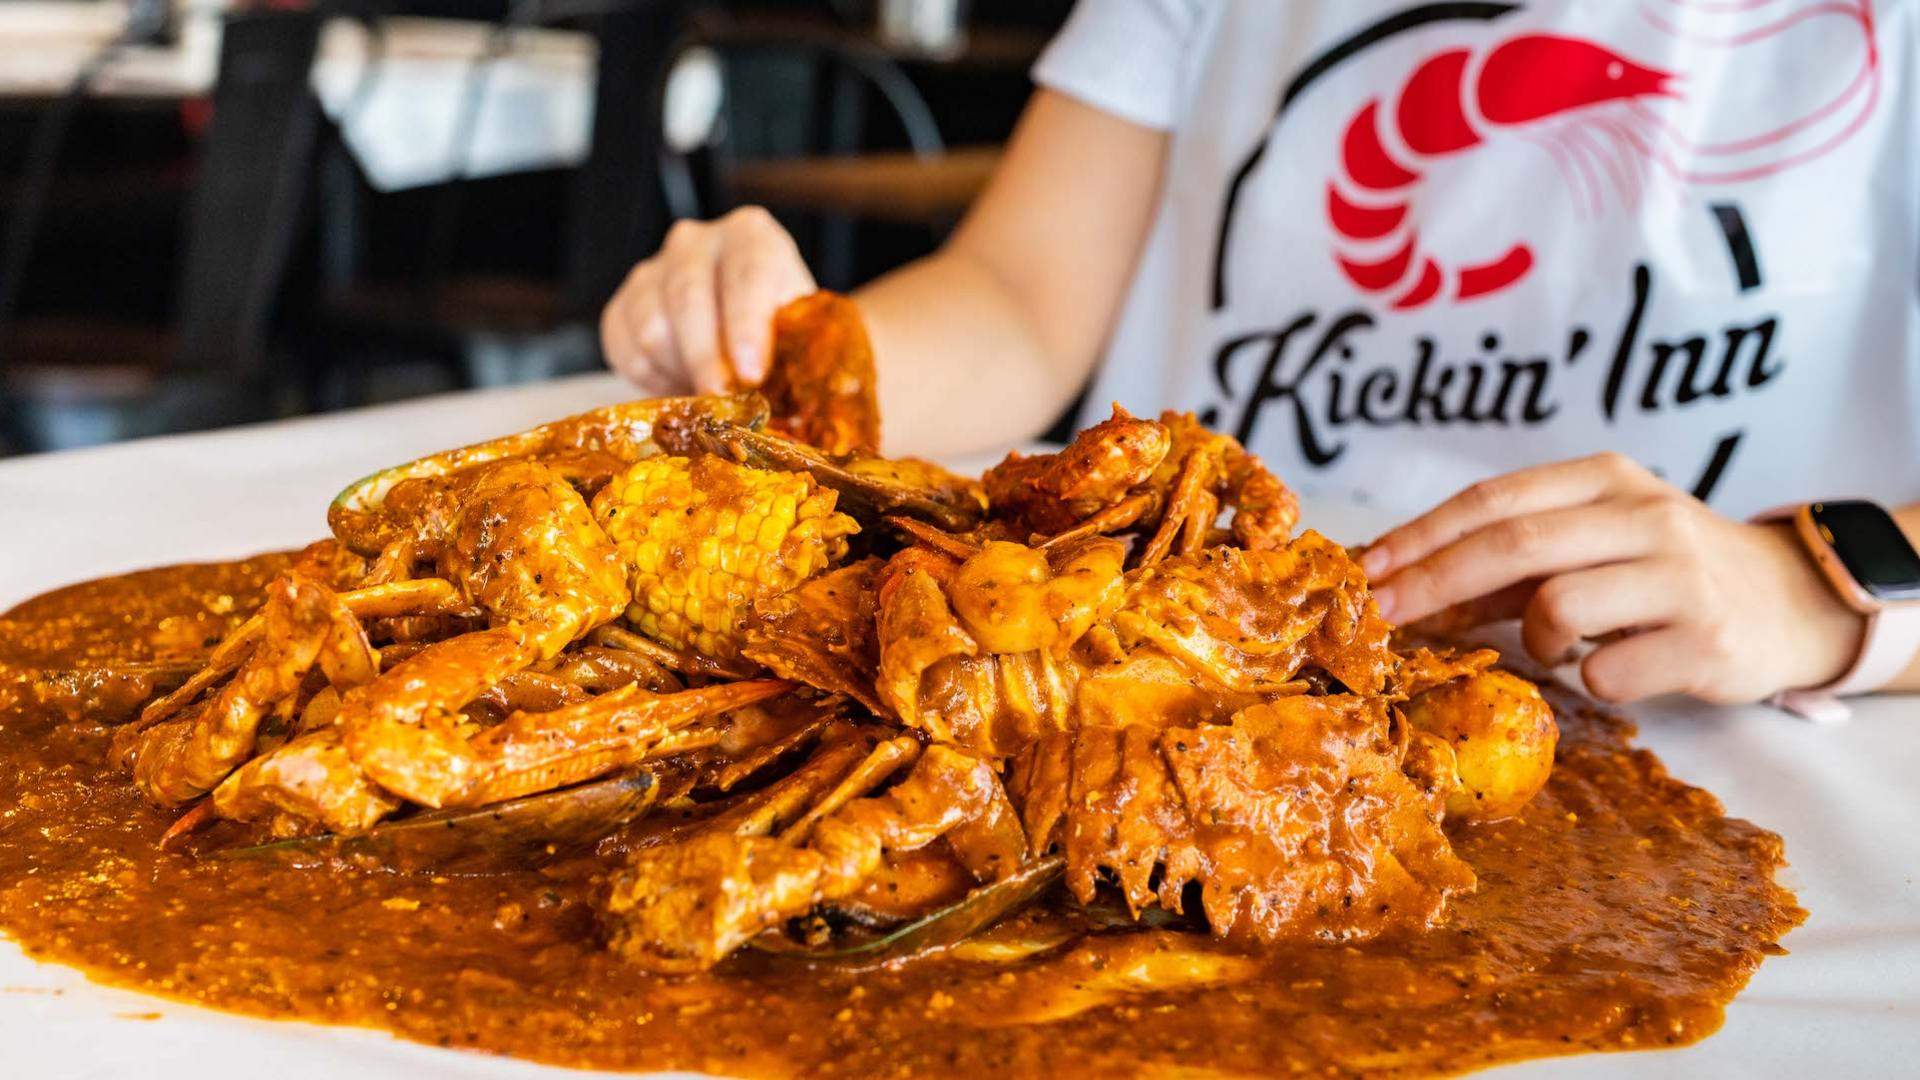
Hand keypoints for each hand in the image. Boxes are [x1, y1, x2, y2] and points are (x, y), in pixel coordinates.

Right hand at [599, 207, 815, 394]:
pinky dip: (651, 378)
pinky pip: (623, 347)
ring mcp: (653, 269)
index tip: (751, 373)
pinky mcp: (622, 305)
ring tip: (710, 396)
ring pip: (651, 326)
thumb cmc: (788, 337)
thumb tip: (801, 416)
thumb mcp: (805, 339)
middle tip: (723, 404)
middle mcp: (697, 241)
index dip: (746, 325)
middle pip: (688, 297)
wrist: (757, 335)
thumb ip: (799, 360)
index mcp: (752, 236)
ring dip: (680, 371)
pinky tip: (681, 384)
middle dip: (706, 359)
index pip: (748, 271)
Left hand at [1361, 452, 1865, 703]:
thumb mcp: (1591, 543)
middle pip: (1513, 543)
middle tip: (1383, 617)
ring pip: (1559, 604)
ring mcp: (1679, 577)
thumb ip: (1508, 562)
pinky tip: (1615, 668)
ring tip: (1556, 643)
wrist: (1788, 602)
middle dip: (1434, 581)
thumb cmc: (1662, 572)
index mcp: (1604, 480)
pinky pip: (1607, 671)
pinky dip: (1590, 678)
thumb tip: (1401, 583)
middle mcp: (1644, 516)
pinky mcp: (1705, 641)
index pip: (1494, 499)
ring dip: (1533, 637)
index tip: (1367, 569)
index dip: (1423, 534)